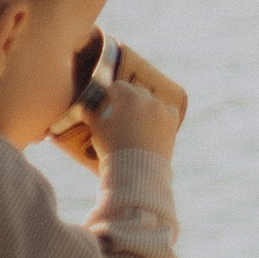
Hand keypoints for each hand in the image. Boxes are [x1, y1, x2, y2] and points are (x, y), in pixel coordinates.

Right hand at [99, 44, 186, 161]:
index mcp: (128, 97)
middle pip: (135, 91)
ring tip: (137, 122)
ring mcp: (162, 109)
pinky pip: (167, 111)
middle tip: (121, 114)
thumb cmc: (114, 149)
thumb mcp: (98, 131)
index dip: (111, 94)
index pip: (118, 86)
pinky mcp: (173, 121)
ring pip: (151, 101)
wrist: (138, 171)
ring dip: (144, 107)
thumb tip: (85, 110)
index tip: (107, 103)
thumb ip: (92, 116)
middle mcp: (147, 99)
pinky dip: (160, 115)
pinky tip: (153, 124)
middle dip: (128, 100)